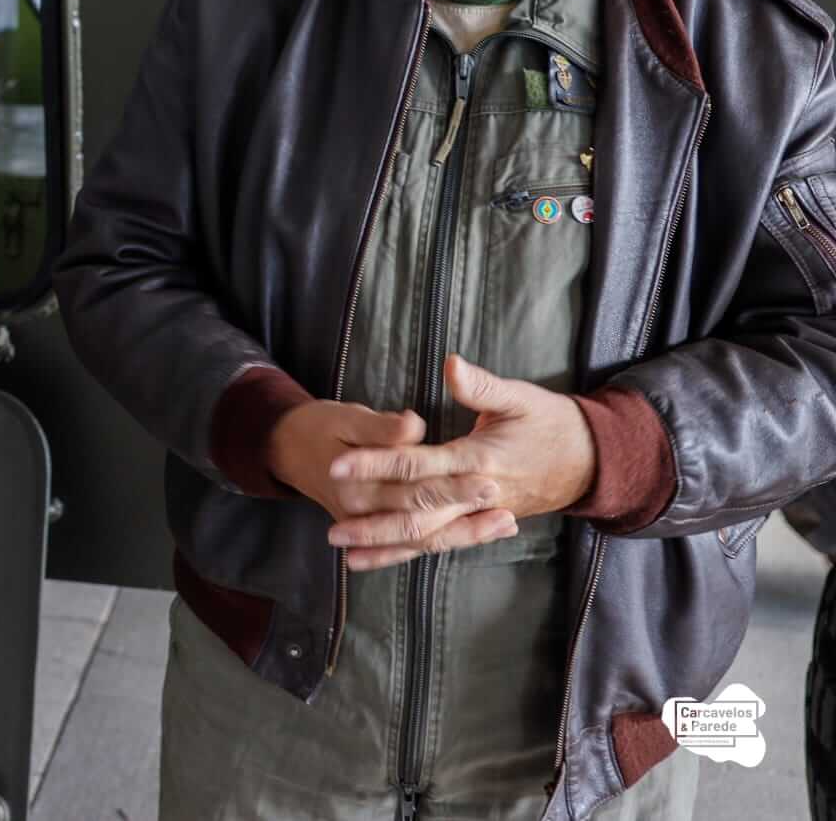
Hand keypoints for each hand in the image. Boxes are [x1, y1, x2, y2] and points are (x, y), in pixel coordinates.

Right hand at [266, 398, 508, 545]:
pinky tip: (478, 534)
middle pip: (423, 515)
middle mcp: (363, 510)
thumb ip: (380, 427)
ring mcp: (368, 524)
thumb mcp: (344, 417)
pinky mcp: (373, 528)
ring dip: (465, 533)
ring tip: (506, 526)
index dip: (451, 484)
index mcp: (356, 482)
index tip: (487, 477)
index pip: (413, 485)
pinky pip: (413, 543)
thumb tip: (413, 427)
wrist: (286, 447)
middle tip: (506, 505)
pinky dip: (447, 540)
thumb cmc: (318, 426)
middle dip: (467, 512)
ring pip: (423, 537)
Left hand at [324, 354, 596, 569]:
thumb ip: (482, 386)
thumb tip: (451, 365)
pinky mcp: (480, 522)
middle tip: (332, 528)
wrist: (593, 461)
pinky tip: (378, 560)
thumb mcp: (521, 397)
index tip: (338, 465)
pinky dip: (409, 553)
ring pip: (428, 536)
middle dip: (374, 521)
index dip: (377, 465)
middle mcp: (476, 494)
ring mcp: (479, 514)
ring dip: (386, 546)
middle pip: (417, 512)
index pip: (418, 464)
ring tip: (344, 551)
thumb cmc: (553, 423)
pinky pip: (441, 543)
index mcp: (479, 459)